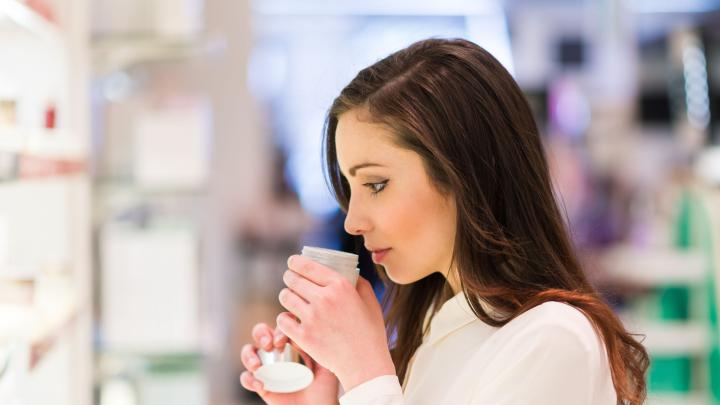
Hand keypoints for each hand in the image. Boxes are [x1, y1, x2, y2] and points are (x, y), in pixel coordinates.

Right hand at [240, 322, 339, 404]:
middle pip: (261, 331)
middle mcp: (278, 350)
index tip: (282, 340)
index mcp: (293, 341)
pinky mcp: (260, 384)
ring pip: (248, 351)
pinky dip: (249, 380)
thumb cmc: (325, 387)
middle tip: (268, 345)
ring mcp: (267, 366)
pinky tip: (260, 386)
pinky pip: (246, 378)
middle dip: (261, 333)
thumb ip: (315, 347)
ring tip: (256, 366)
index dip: (279, 327)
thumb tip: (301, 331)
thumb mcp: (325, 364)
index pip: (283, 324)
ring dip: (249, 355)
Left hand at [277, 255, 395, 390]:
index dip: (295, 262)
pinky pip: (282, 320)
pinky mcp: (304, 336)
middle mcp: (325, 298)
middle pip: (292, 279)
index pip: (308, 266)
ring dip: (286, 297)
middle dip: (289, 278)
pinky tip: (290, 320)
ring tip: (290, 300)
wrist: (365, 364)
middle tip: (290, 281)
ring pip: (285, 297)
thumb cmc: (370, 333)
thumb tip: (350, 272)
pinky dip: (284, 320)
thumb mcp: (371, 302)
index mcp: (340, 286)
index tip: (292, 263)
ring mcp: (313, 317)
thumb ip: (360, 283)